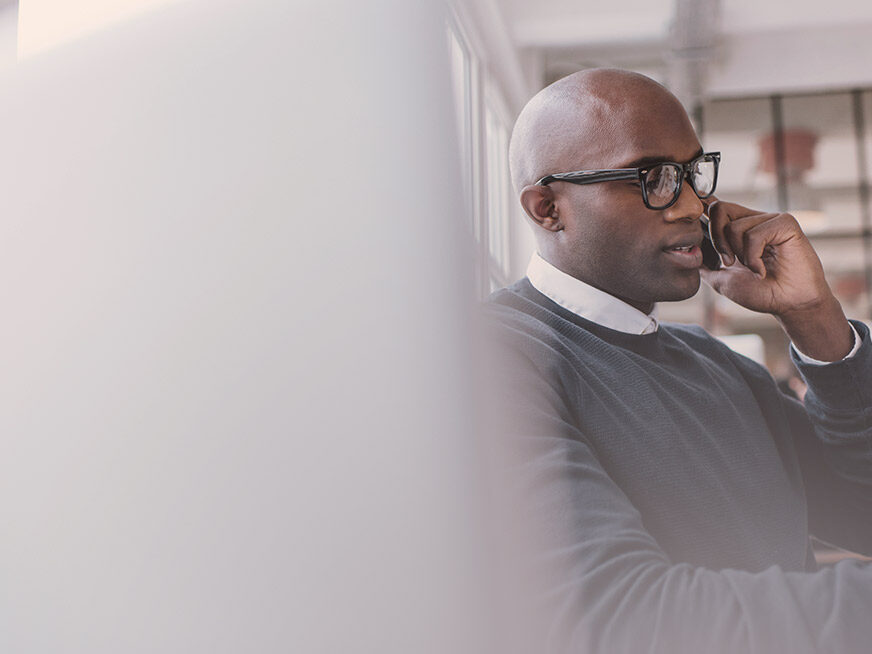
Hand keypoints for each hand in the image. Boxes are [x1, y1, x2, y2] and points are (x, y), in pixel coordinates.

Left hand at [700, 197, 852, 360]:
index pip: (714, 206)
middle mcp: (753, 218)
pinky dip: (754, 258)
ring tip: (754, 269)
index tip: (686, 219)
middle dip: (716, 241)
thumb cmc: (760, 292)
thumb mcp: (722, 278)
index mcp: (738, 227)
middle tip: (728, 263)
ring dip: (739, 256)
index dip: (699, 210)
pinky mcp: (785, 223)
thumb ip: (704, 263)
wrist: (788, 304)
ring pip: (734, 227)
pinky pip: (754, 234)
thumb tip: (683, 253)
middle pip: (718, 209)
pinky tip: (763, 270)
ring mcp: (769, 219)